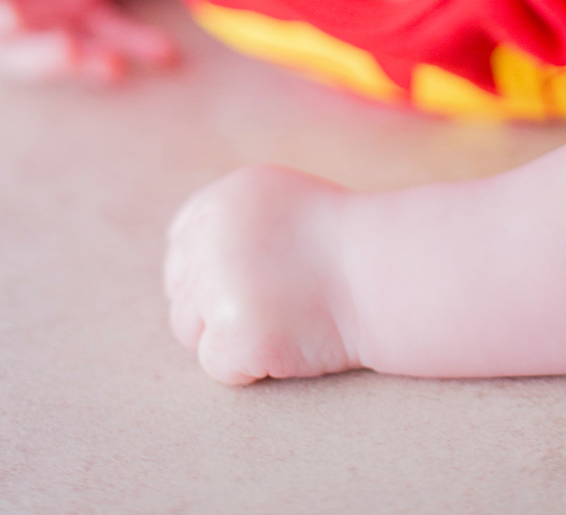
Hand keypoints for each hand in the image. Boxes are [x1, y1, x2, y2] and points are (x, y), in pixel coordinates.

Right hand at [0, 0, 177, 83]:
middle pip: (0, 32)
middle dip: (30, 45)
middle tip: (67, 47)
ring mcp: (37, 20)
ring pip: (48, 50)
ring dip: (78, 59)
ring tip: (110, 66)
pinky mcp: (76, 30)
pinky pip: (100, 41)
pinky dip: (129, 45)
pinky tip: (165, 51)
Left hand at [165, 164, 358, 384]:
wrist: (385, 273)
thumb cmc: (346, 244)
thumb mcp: (280, 203)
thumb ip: (234, 224)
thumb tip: (192, 261)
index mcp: (221, 199)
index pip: (180, 245)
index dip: (206, 273)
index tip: (244, 286)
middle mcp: (208, 235)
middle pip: (180, 292)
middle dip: (215, 309)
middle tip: (270, 310)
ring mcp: (216, 282)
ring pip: (190, 330)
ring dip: (229, 337)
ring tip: (282, 323)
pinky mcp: (232, 329)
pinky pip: (216, 364)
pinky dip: (248, 366)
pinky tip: (288, 343)